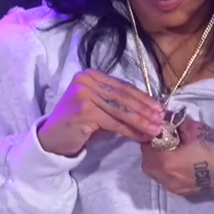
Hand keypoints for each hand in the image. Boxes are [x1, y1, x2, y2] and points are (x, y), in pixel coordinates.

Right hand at [36, 69, 164, 155]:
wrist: (52, 138)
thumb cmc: (77, 123)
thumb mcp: (97, 107)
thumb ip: (116, 103)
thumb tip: (149, 109)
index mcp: (91, 75)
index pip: (123, 86)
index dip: (143, 97)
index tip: (160, 108)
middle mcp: (85, 80)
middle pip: (123, 96)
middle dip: (145, 109)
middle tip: (161, 121)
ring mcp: (83, 94)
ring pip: (120, 109)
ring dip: (141, 121)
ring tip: (155, 130)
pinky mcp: (83, 110)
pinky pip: (113, 122)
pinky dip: (130, 130)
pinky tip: (140, 136)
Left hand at [138, 117, 213, 199]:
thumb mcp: (197, 130)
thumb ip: (178, 124)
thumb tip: (168, 118)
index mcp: (166, 162)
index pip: (146, 148)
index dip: (150, 137)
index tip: (160, 131)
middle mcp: (166, 177)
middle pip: (147, 163)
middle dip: (151, 150)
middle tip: (164, 140)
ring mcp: (175, 187)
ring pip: (155, 173)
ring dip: (157, 161)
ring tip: (172, 150)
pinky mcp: (184, 192)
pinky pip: (166, 180)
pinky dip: (166, 170)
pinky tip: (179, 161)